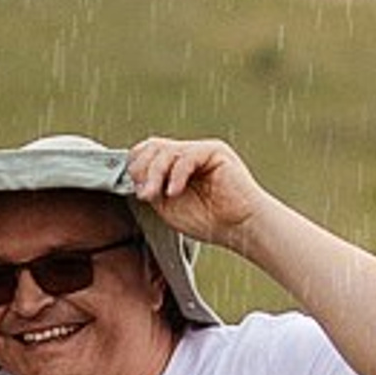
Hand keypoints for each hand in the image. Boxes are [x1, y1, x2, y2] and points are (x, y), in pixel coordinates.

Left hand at [125, 136, 264, 250]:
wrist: (241, 227)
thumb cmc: (210, 221)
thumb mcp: (168, 207)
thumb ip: (151, 190)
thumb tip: (134, 178)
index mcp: (175, 166)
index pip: (147, 153)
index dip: (136, 167)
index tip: (138, 192)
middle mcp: (187, 154)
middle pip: (152, 147)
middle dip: (142, 170)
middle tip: (145, 194)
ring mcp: (200, 151)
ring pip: (165, 150)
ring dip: (155, 174)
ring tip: (156, 195)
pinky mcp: (215, 151)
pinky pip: (186, 156)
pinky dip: (176, 175)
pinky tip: (175, 192)